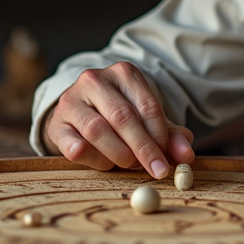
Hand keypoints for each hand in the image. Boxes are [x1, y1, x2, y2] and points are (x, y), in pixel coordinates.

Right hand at [42, 62, 194, 177]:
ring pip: (98, 130)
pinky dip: (91, 157)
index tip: (168, 157)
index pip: (147, 105)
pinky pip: (73, 144)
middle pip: (123, 117)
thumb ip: (170, 136)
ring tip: (128, 165)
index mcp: (123, 73)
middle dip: (143, 148)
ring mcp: (72, 100)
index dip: (160, 135)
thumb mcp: (146, 120)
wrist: (77, 113)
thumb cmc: (117, 116)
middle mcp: (95, 80)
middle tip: (156, 170)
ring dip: (118, 154)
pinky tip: (103, 163)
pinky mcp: (56, 123)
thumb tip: (187, 155)